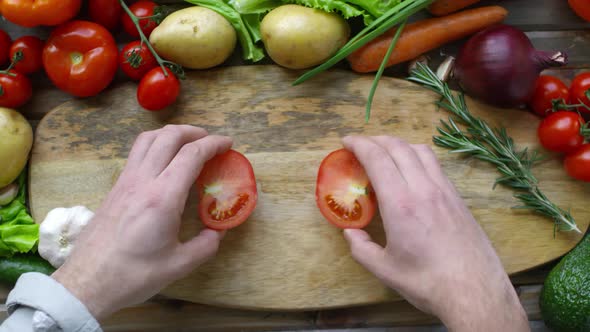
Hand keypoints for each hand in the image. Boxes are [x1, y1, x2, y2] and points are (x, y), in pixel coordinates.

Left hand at [52, 125, 231, 318]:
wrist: (87, 283)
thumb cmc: (133, 275)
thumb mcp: (179, 265)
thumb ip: (206, 245)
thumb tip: (218, 231)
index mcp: (162, 197)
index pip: (191, 155)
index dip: (213, 144)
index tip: (228, 144)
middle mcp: (142, 181)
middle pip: (168, 137)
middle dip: (193, 132)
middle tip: (210, 140)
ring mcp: (125, 182)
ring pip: (147, 140)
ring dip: (171, 134)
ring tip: (186, 142)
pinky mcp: (115, 188)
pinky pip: (136, 154)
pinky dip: (155, 146)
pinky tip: (163, 161)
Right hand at [342, 136, 528, 330]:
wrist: (475, 291)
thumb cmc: (428, 282)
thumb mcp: (385, 270)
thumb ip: (361, 248)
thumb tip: (350, 232)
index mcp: (400, 204)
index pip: (377, 158)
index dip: (359, 144)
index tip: (346, 141)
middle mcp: (423, 189)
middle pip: (398, 147)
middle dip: (375, 140)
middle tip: (360, 145)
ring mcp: (444, 190)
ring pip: (420, 150)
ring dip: (398, 144)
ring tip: (385, 152)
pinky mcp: (458, 197)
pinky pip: (435, 164)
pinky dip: (417, 156)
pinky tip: (411, 170)